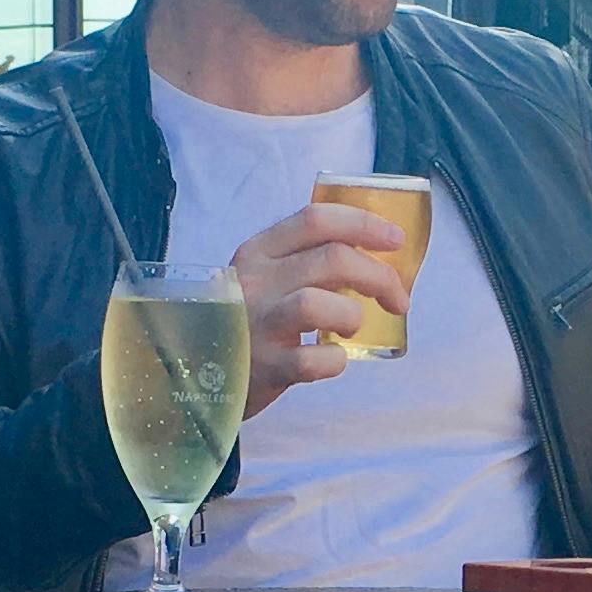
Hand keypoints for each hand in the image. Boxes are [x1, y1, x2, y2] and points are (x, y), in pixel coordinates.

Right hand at [228, 200, 408, 415]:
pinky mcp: (264, 367)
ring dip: (352, 315)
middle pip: (332, 259)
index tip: (395, 240)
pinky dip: (335, 362)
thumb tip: (373, 259)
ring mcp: (257, 324)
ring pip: (318, 304)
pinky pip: (313, 361)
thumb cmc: (246, 322)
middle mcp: (256, 282)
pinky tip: (333, 361)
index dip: (364, 225)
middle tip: (397, 298)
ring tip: (351, 328)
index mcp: (259, 252)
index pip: (316, 219)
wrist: (194, 372)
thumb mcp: (264, 278)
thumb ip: (304, 261)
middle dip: (379, 276)